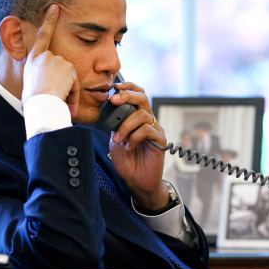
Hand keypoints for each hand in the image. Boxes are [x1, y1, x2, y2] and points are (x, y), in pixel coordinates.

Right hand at [21, 4, 79, 116]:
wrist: (38, 104)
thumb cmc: (31, 103)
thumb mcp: (28, 89)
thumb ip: (39, 82)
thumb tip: (39, 94)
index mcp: (32, 60)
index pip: (42, 35)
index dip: (49, 20)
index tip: (55, 7)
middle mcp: (44, 57)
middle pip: (62, 66)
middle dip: (62, 82)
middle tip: (53, 94)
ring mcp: (58, 60)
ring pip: (69, 76)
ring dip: (66, 89)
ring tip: (55, 97)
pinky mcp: (69, 67)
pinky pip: (75, 84)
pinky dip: (72, 94)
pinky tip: (63, 97)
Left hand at [106, 80, 169, 209]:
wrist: (137, 181)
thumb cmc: (127, 161)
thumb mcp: (116, 139)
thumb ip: (115, 124)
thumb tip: (109, 110)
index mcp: (137, 117)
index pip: (137, 94)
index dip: (128, 87)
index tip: (114, 87)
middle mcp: (148, 120)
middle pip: (142, 98)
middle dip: (127, 96)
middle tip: (114, 100)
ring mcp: (155, 129)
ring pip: (142, 115)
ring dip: (126, 125)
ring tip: (119, 138)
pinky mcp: (160, 140)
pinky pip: (147, 130)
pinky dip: (135, 136)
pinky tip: (129, 146)